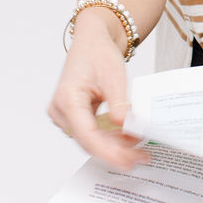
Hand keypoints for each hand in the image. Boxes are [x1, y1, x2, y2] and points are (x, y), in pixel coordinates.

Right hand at [47, 9, 148, 168]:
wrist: (92, 42)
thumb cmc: (98, 54)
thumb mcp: (114, 77)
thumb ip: (119, 104)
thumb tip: (127, 127)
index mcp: (67, 98)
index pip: (86, 134)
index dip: (107, 151)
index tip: (126, 160)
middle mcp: (61, 110)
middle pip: (89, 141)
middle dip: (116, 151)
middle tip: (141, 156)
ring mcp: (66, 115)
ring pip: (91, 140)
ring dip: (114, 145)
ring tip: (138, 149)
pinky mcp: (74, 117)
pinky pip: (92, 133)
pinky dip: (110, 137)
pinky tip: (127, 139)